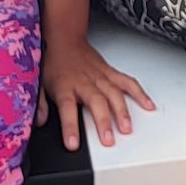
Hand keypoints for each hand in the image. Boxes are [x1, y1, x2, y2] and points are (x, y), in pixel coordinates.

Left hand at [39, 38, 154, 151]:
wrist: (65, 39)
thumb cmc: (53, 63)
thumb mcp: (39, 83)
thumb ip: (40, 103)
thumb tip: (38, 122)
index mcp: (64, 86)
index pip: (67, 108)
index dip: (70, 127)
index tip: (73, 144)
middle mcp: (84, 82)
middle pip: (96, 102)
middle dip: (103, 121)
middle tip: (109, 140)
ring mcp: (100, 77)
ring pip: (114, 93)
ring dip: (122, 111)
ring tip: (127, 128)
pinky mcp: (110, 73)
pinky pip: (127, 82)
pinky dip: (139, 93)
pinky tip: (147, 105)